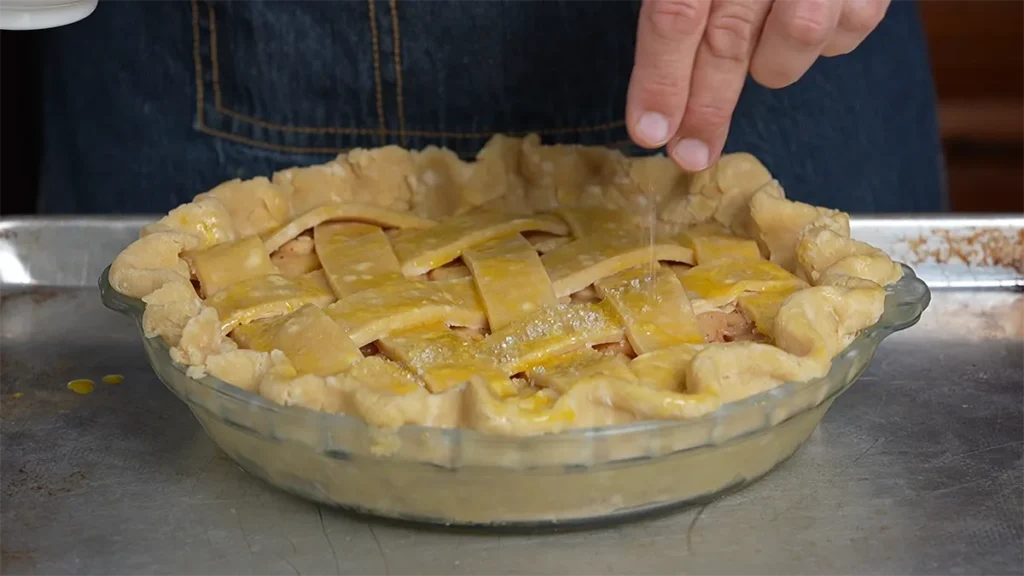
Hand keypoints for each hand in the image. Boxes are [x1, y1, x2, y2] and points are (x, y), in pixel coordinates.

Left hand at [626, 0, 889, 170]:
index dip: (659, 79)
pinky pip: (847, 33)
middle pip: (727, 43)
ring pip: (792, 44)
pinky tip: (805, 20)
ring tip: (764, 44)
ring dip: (772, 62)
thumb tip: (657, 65)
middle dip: (705, 110)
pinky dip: (825, 42)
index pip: (674, 16)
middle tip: (690, 157)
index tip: (648, 132)